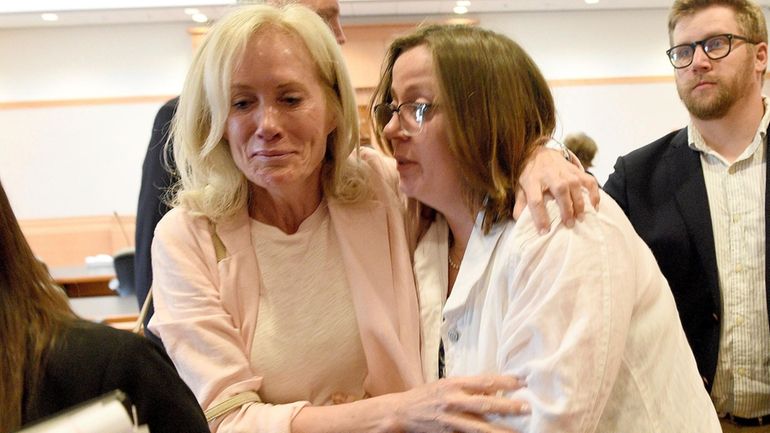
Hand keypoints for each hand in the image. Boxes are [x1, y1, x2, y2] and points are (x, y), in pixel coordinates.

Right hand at [389, 375, 528, 432]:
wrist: (402, 412)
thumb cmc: (426, 396)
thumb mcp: (446, 384)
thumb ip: (468, 387)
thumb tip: (495, 389)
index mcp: (454, 384)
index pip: (484, 380)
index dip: (505, 381)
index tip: (522, 382)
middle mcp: (454, 400)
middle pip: (486, 403)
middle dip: (508, 406)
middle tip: (526, 408)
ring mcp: (451, 420)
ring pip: (480, 426)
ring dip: (501, 429)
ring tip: (518, 431)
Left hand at [514, 147, 599, 232]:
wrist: (538, 152)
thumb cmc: (530, 175)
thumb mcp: (520, 188)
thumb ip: (520, 204)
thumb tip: (520, 221)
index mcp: (532, 181)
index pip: (535, 200)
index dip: (540, 217)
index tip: (544, 231)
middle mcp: (549, 174)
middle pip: (560, 191)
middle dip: (566, 209)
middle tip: (569, 224)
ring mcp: (564, 171)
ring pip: (575, 186)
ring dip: (579, 203)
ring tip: (580, 218)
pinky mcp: (576, 170)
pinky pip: (589, 181)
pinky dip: (594, 193)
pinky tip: (594, 205)